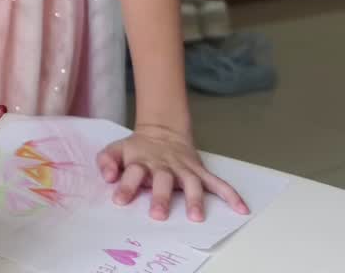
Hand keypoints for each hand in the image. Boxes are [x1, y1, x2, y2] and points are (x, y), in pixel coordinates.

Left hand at [97, 123, 248, 221]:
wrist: (162, 130)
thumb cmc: (136, 148)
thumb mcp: (115, 150)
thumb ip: (106, 162)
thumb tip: (107, 177)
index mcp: (141, 161)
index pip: (131, 173)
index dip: (126, 186)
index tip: (120, 201)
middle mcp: (162, 165)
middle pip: (162, 179)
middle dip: (160, 197)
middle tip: (157, 215)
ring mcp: (183, 168)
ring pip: (191, 182)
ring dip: (194, 199)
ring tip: (196, 217)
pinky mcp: (199, 170)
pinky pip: (216, 182)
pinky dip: (230, 194)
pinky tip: (241, 208)